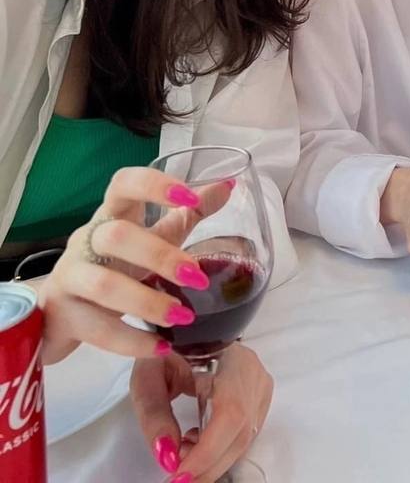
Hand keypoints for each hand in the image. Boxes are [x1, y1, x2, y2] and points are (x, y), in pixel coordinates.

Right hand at [37, 166, 230, 364]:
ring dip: (147, 302)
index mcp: (111, 215)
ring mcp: (70, 278)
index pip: (123, 184)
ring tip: (182, 317)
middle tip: (197, 276)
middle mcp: (86, 241)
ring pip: (103, 285)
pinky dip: (131, 341)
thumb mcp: (151, 236)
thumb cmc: (113, 264)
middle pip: (116, 236)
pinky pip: (95, 329)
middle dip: (159, 255)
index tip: (189, 197)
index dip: (153, 185)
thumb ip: (187, 214)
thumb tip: (227, 187)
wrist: (59, 311)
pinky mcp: (62, 316)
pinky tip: (160, 347)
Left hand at [133, 343, 272, 482]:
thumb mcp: (147, 379)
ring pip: (244, 438)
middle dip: (207, 464)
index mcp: (228, 355)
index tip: (179, 473)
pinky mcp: (259, 398)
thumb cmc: (164, 354)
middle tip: (176, 477)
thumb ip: (154, 417)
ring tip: (183, 454)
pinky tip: (198, 442)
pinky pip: (244, 435)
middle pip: (240, 431)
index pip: (230, 411)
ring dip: (212, 459)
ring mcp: (260, 385)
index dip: (208, 450)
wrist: (182, 339)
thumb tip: (168, 457)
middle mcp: (253, 370)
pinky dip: (220, 450)